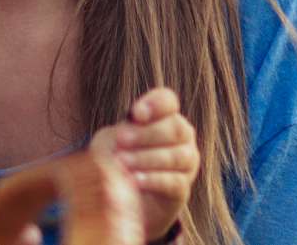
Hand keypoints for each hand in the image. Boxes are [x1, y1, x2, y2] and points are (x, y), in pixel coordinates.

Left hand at [92, 87, 197, 240]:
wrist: (119, 197)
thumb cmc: (115, 159)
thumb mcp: (110, 141)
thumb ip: (120, 132)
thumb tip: (131, 129)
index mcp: (164, 116)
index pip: (167, 101)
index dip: (155, 104)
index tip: (135, 114)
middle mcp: (182, 137)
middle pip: (176, 128)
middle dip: (147, 134)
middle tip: (121, 141)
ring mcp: (186, 163)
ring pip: (178, 156)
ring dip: (148, 157)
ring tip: (122, 162)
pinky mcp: (181, 189)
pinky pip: (175, 182)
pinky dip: (154, 179)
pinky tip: (134, 180)